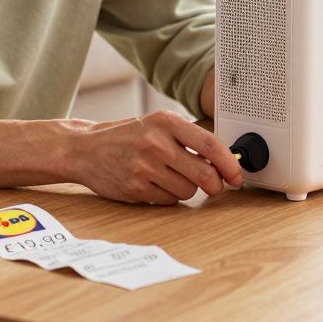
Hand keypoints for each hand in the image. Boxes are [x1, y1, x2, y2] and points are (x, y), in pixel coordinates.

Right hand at [71, 110, 243, 204]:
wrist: (85, 149)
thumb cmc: (127, 137)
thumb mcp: (156, 126)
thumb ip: (187, 140)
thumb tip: (225, 162)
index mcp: (165, 121)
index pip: (210, 144)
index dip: (230, 164)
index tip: (237, 175)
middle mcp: (155, 142)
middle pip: (204, 174)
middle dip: (214, 185)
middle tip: (213, 185)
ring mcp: (144, 167)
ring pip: (188, 191)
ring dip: (187, 189)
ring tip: (169, 177)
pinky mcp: (135, 188)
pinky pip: (169, 200)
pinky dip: (168, 196)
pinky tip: (154, 184)